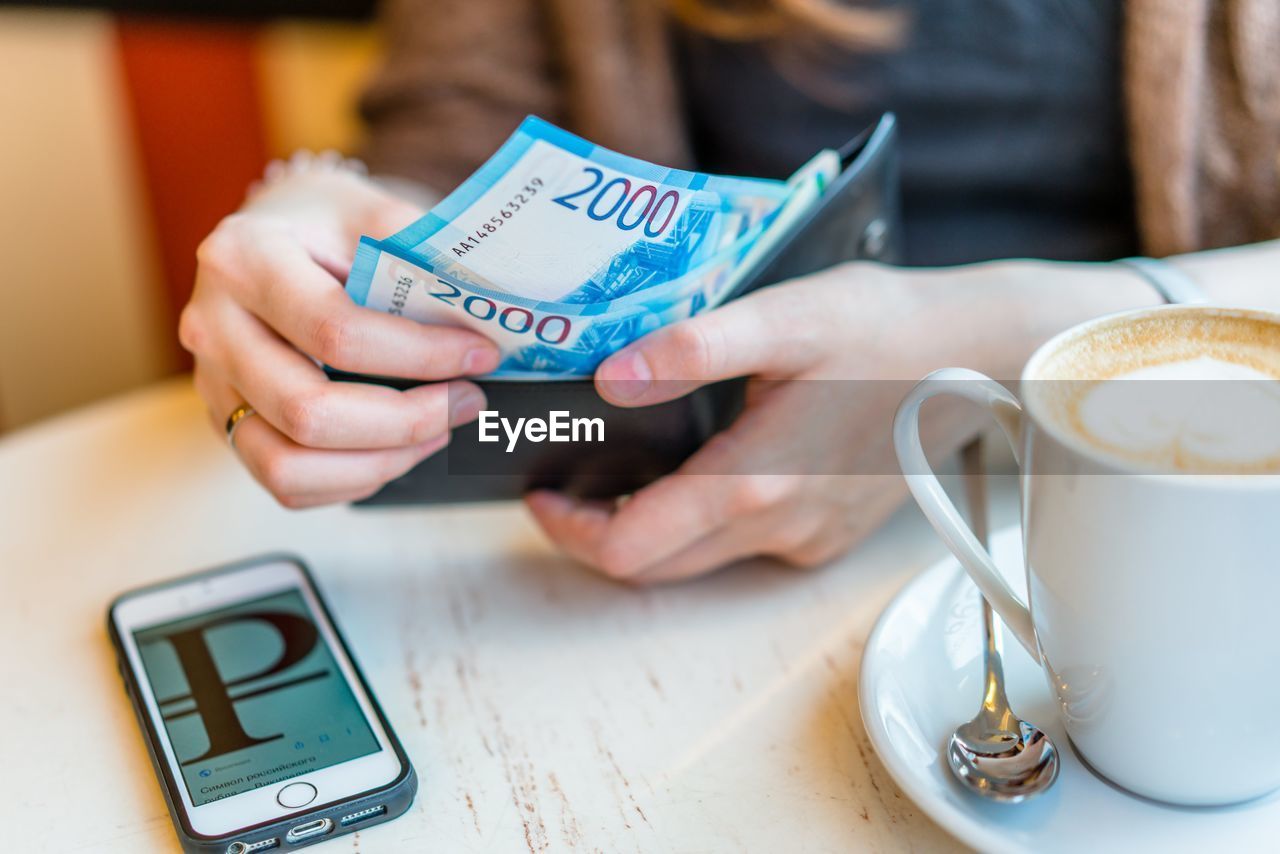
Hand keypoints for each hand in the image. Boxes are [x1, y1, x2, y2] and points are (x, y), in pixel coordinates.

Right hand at [181, 153, 499, 507]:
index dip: (419, 355)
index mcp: (244, 258)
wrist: (278, 231)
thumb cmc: (330, 224)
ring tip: (437, 432)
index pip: (335, 330)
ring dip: (380, 461)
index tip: (482, 354)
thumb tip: (491, 306)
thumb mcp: (371, 212)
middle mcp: (212, 324)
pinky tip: (397, 449)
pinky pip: (283, 483)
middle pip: (308, 411)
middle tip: (469, 402)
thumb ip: (420, 253)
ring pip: (288, 464)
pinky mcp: (226, 421)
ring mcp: (211, 381)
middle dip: (406, 420)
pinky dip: (351, 480)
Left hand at [526, 259, 1147, 583]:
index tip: (542, 491)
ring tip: (623, 465)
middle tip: (570, 477)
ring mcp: (808, 537)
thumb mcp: (785, 316)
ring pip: (699, 558)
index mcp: (755, 482)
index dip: (569, 530)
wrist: (978, 354)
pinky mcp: (828, 533)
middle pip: (656, 564)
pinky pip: (745, 544)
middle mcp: (780, 526)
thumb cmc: (883, 326)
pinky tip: (701, 463)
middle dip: (599, 532)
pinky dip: (704, 519)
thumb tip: (612, 379)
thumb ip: (695, 346)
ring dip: (650, 527)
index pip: (629, 550)